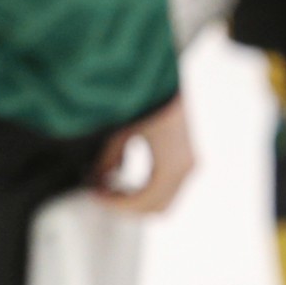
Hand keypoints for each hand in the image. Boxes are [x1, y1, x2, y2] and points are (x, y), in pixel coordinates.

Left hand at [91, 93, 192, 214]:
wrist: (170, 76)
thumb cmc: (150, 98)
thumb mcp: (123, 131)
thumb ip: (109, 161)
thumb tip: (96, 181)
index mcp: (172, 165)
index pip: (142, 202)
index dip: (116, 204)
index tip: (95, 195)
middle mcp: (185, 169)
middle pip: (155, 208)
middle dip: (126, 207)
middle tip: (103, 195)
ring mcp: (189, 165)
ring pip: (163, 202)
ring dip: (136, 201)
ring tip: (112, 188)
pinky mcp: (187, 159)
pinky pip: (166, 188)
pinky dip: (146, 191)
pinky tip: (126, 180)